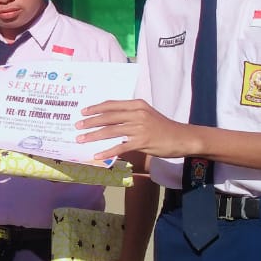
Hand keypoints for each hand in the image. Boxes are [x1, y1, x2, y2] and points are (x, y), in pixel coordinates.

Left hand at [76, 99, 196, 161]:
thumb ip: (130, 114)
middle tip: (77, 126)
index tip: (83, 112)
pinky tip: (97, 156)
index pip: (111, 105)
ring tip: (81, 139)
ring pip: (111, 131)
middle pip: (108, 117)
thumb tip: (110, 120)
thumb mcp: (146, 114)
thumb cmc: (163, 127)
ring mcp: (139, 128)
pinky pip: (120, 147)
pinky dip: (107, 151)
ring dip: (93, 136)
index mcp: (137, 105)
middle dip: (90, 122)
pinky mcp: (142, 142)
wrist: (182, 137)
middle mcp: (137, 114)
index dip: (96, 108)